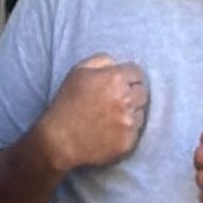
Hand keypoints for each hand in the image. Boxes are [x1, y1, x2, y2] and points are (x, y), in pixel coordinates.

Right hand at [38, 53, 150, 176]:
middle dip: (132, 93)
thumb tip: (118, 63)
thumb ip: (102, 60)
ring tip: (112, 116)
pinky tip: (112, 130)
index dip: (128, 77)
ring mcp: (129, 123)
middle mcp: (126, 100)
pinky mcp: (129, 142)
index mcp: (115, 79)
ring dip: (131, 112)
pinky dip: (127, 130)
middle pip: (143, 92)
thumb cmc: (67, 103)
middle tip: (117, 100)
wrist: (59, 141)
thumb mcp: (78, 71)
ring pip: (141, 112)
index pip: (137, 73)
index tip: (120, 84)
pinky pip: (136, 131)